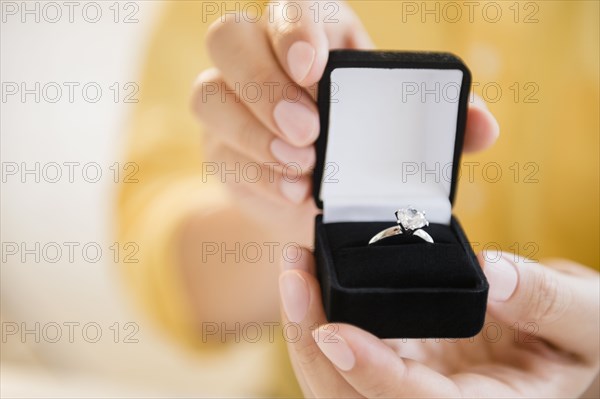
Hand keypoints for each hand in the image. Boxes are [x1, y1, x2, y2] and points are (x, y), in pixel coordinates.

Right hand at [191, 1, 499, 246]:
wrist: (320, 196)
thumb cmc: (364, 149)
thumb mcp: (403, 129)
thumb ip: (441, 124)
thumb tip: (483, 127)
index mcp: (314, 35)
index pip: (289, 5)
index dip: (292, 29)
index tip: (313, 70)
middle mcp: (263, 58)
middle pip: (229, 38)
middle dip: (264, 85)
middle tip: (308, 132)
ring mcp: (232, 101)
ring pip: (208, 92)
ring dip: (253, 133)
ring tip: (302, 168)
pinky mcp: (221, 143)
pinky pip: (218, 149)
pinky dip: (254, 171)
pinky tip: (290, 189)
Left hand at [279, 249, 599, 397]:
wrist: (563, 334)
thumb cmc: (582, 334)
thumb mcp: (587, 319)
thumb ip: (547, 301)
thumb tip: (494, 272)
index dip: (370, 373)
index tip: (331, 330)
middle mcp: (436, 398)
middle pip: (352, 398)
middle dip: (310, 343)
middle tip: (295, 275)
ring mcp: (411, 377)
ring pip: (336, 377)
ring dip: (304, 325)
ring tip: (295, 265)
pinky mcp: (398, 351)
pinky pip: (345, 343)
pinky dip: (320, 310)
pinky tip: (311, 273)